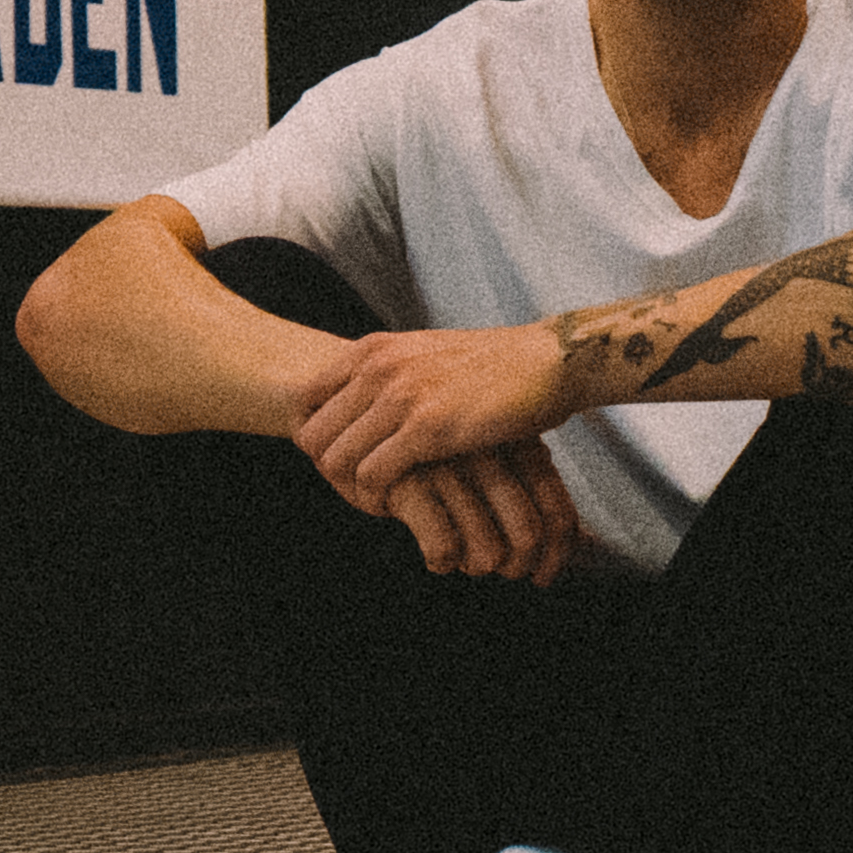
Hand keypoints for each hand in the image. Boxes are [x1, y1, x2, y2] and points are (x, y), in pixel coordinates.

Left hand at [288, 318, 576, 503]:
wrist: (547, 363)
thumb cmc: (491, 366)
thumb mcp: (424, 353)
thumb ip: (387, 372)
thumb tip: (356, 399)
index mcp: (373, 349)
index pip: (305, 398)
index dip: (316, 434)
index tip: (342, 456)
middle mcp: (378, 367)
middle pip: (312, 435)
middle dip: (329, 468)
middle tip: (358, 488)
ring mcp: (401, 396)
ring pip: (336, 459)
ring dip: (352, 489)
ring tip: (380, 499)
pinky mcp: (428, 429)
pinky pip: (372, 476)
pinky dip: (379, 498)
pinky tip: (401, 503)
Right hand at [354, 444, 585, 582]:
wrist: (351, 390)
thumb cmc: (434, 430)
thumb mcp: (488, 443)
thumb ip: (526, 482)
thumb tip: (584, 544)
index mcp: (516, 441)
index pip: (556, 510)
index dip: (559, 553)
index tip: (546, 576)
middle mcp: (488, 453)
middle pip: (528, 533)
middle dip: (522, 567)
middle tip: (510, 576)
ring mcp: (449, 466)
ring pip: (486, 547)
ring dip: (481, 566)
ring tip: (470, 567)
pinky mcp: (407, 479)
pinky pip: (441, 543)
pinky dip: (443, 560)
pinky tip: (437, 559)